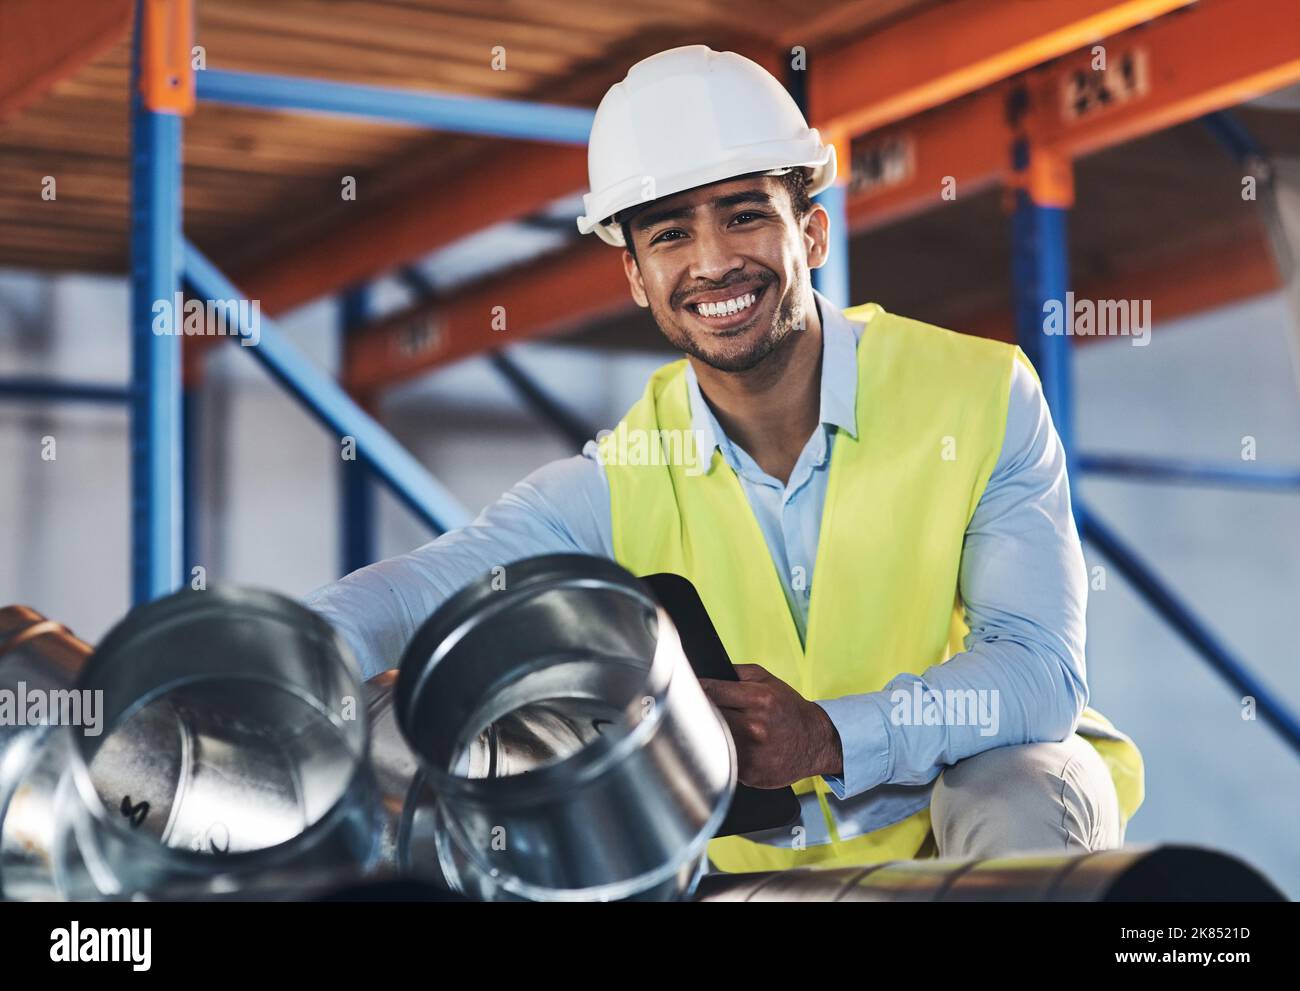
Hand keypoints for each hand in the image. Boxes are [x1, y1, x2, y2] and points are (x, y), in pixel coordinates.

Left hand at [700, 664, 842, 788]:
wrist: (816, 741)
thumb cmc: (788, 709)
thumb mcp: (767, 680)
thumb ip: (735, 673)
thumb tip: (703, 673)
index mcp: (758, 699)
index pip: (710, 691)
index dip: (691, 690)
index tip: (682, 690)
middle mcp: (755, 726)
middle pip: (706, 717)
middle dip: (694, 712)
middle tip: (687, 710)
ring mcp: (752, 752)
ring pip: (710, 741)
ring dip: (703, 735)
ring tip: (704, 730)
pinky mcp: (750, 773)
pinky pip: (722, 762)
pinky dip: (718, 754)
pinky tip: (723, 748)